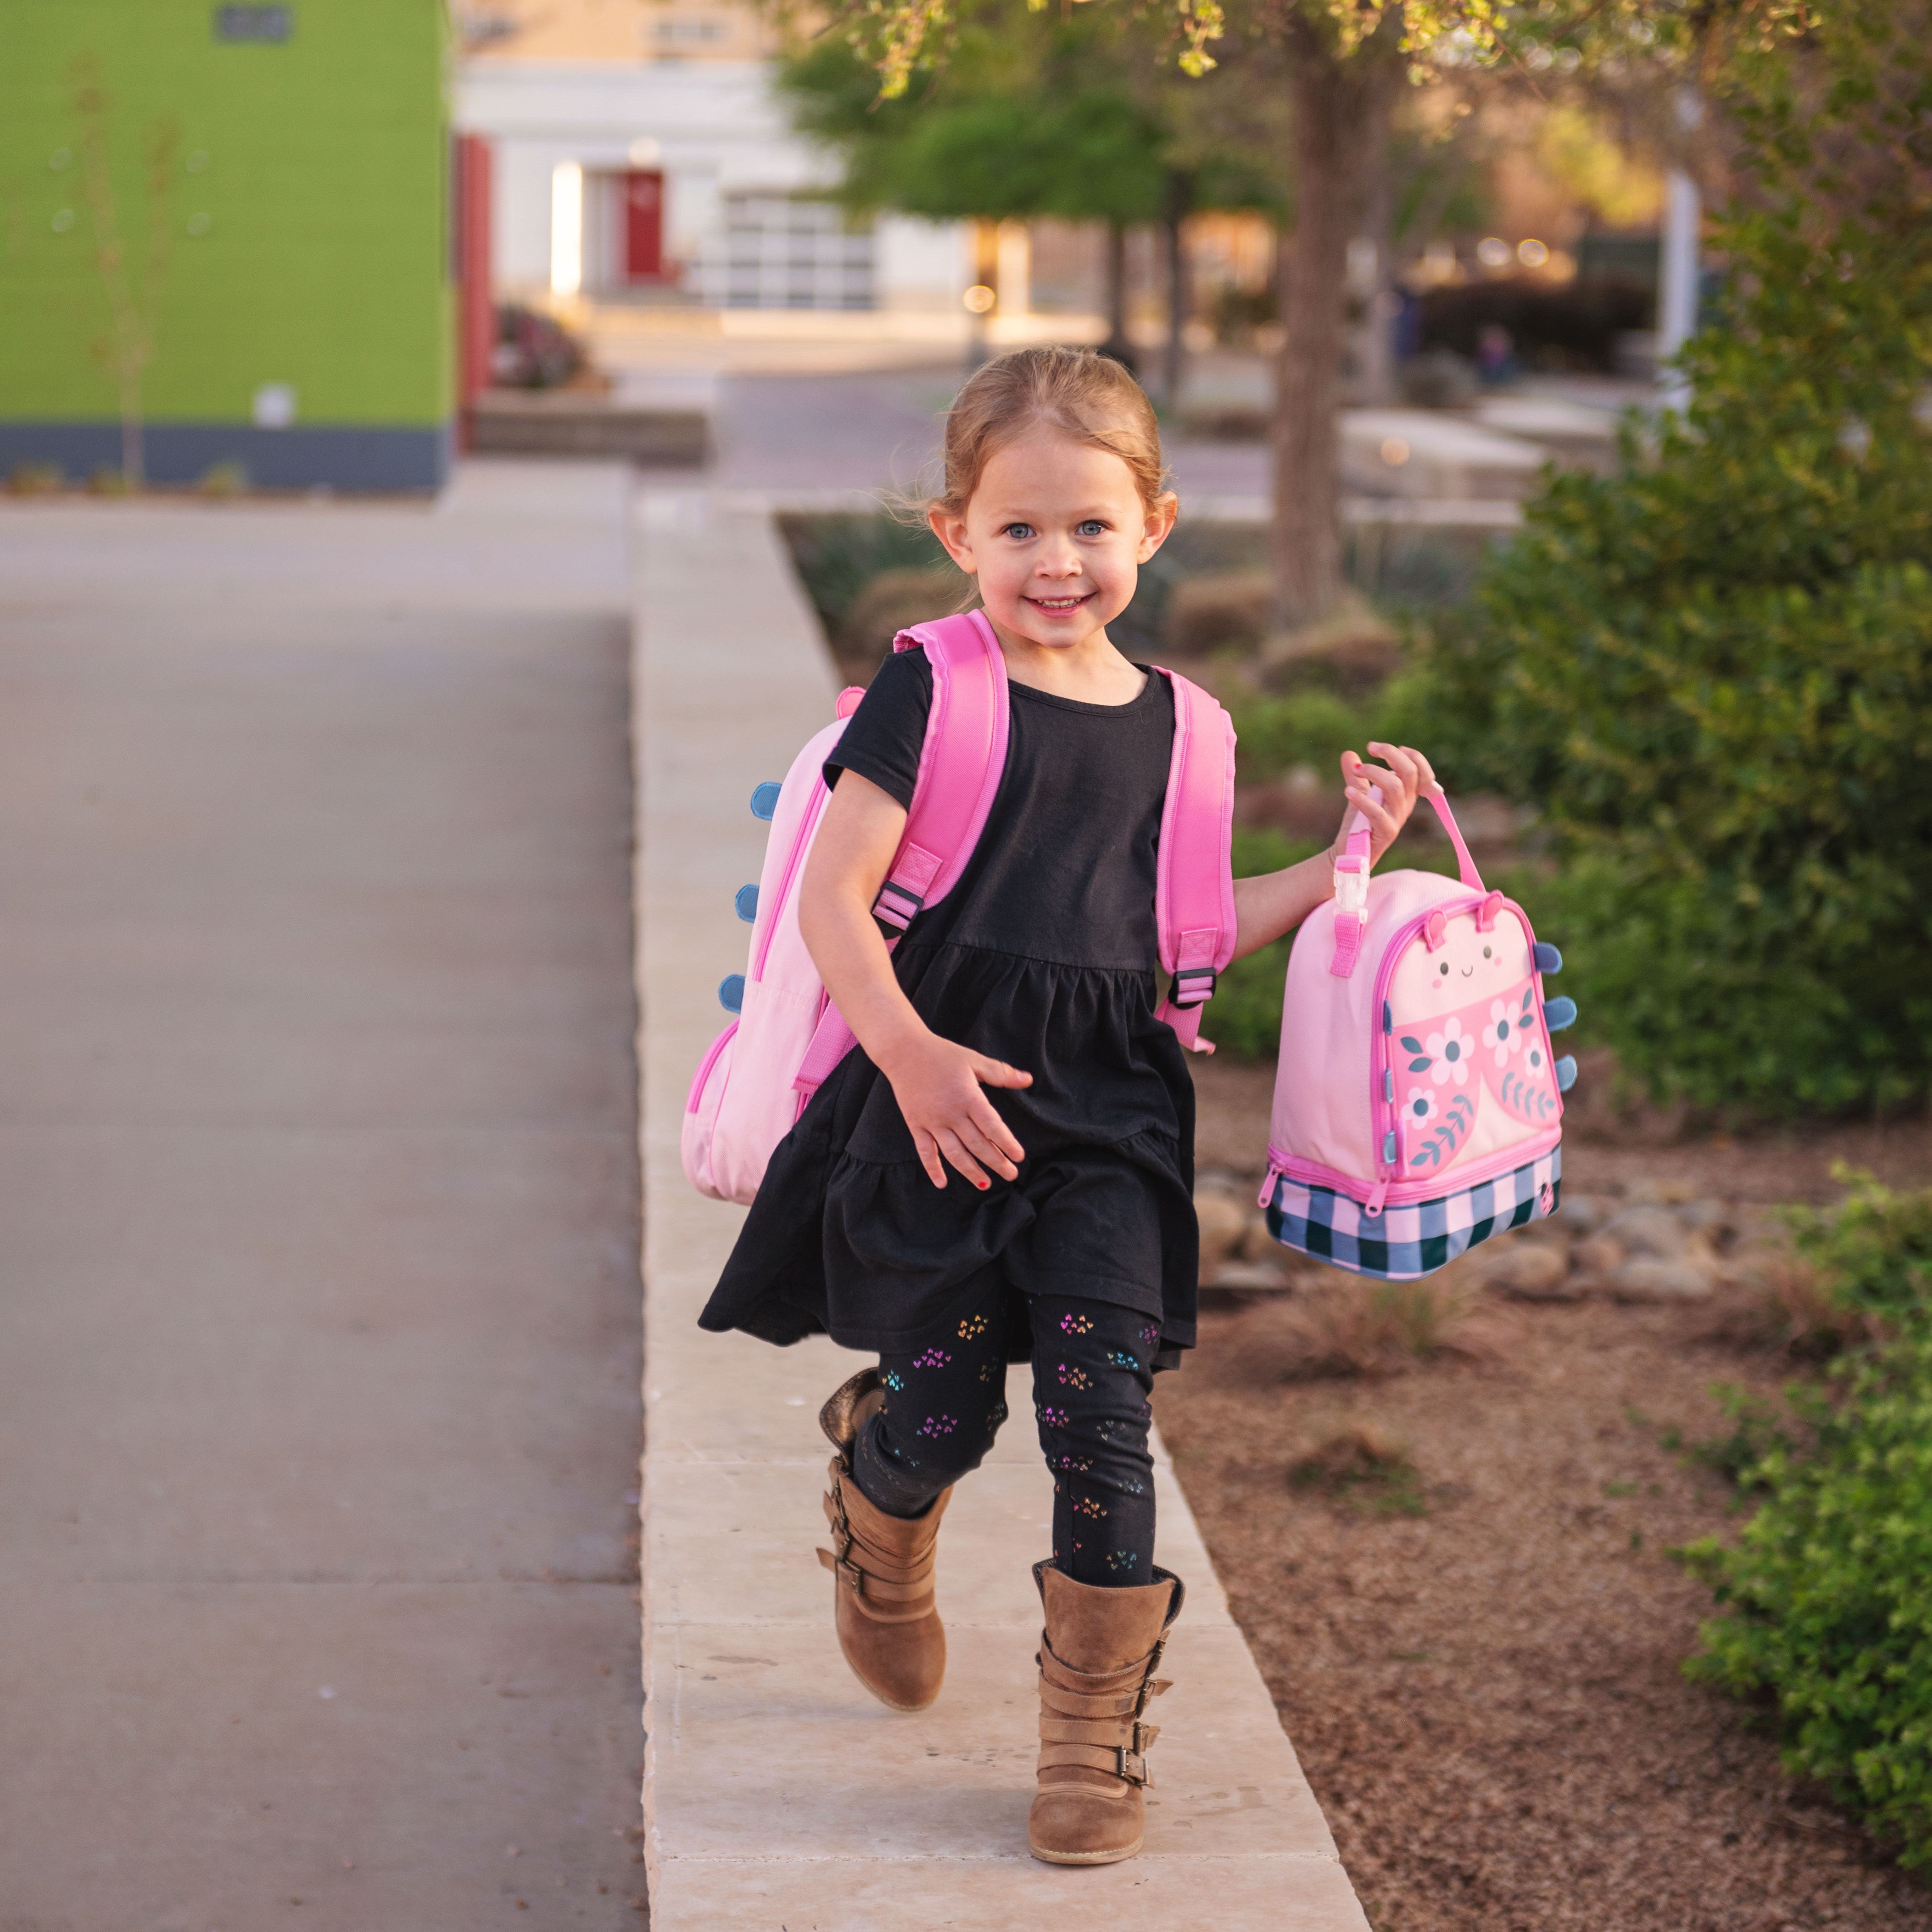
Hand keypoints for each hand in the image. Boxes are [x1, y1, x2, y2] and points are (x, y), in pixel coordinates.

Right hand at [877, 1029, 1031, 1190]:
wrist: (903, 1051)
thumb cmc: (942, 1054)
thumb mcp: (974, 1059)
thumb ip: (1001, 1073)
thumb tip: (1028, 1079)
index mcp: (968, 1096)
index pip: (992, 1126)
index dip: (1007, 1143)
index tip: (1019, 1157)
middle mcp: (951, 1113)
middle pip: (977, 1144)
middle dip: (995, 1162)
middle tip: (1011, 1175)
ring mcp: (932, 1121)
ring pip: (954, 1153)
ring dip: (971, 1171)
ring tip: (986, 1184)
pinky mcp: (916, 1124)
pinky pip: (925, 1151)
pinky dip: (933, 1168)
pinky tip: (943, 1183)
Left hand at [1330, 743, 1438, 868]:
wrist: (1349, 853)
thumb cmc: (1359, 823)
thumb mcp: (1359, 794)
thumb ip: (1355, 775)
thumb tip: (1349, 753)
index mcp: (1406, 795)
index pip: (1422, 772)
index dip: (1413, 756)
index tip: (1393, 748)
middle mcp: (1405, 805)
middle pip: (1410, 773)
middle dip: (1391, 754)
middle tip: (1370, 747)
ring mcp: (1397, 819)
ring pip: (1395, 787)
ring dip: (1374, 772)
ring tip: (1355, 770)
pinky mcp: (1385, 833)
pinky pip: (1377, 812)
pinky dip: (1361, 799)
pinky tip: (1347, 791)